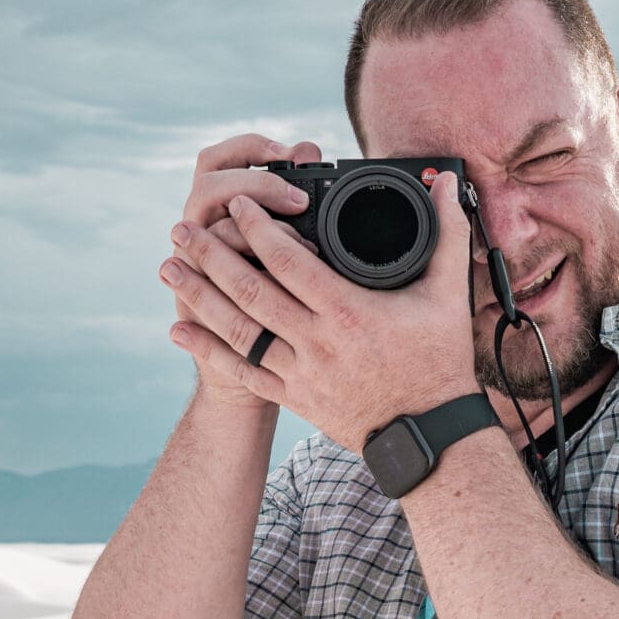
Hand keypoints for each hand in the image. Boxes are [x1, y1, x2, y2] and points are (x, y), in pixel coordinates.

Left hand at [168, 167, 482, 454]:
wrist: (429, 433)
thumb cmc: (439, 360)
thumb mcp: (449, 295)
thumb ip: (447, 235)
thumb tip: (447, 184)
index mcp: (349, 311)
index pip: (290, 262)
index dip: (259, 228)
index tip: (238, 202)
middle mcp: (318, 342)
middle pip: (252, 291)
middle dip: (212, 256)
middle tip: (182, 229)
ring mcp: (302, 372)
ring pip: (239, 330)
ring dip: (199, 297)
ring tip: (170, 266)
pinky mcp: (294, 398)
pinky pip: (242, 371)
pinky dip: (208, 350)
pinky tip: (179, 330)